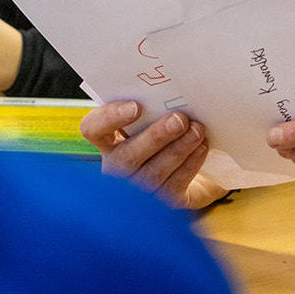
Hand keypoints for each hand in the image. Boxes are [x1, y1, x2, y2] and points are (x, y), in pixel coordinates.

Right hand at [82, 101, 227, 209]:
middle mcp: (117, 167)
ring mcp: (138, 189)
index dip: (110, 117)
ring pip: (154, 172)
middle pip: (126, 156)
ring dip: (178, 148)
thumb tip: (176, 90)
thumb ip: (157, 106)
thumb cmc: (171, 135)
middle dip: (155, 136)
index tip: (137, 106)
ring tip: (197, 130)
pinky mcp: (163, 203)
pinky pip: (175, 184)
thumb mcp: (159, 119)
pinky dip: (190, 163)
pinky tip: (202, 147)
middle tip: (179, 119)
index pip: (93, 129)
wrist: (196, 170)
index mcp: (109, 141)